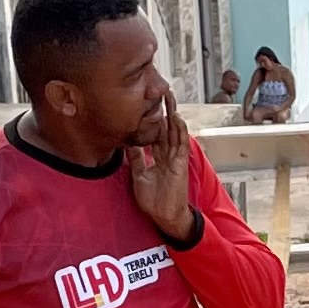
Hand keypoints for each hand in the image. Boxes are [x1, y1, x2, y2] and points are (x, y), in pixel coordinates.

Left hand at [126, 100, 197, 241]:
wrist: (164, 216)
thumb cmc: (154, 200)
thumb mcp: (139, 175)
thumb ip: (136, 159)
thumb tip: (127, 145)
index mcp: (158, 157)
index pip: (155, 133)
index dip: (152, 118)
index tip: (147, 103)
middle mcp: (168, 155)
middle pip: (166, 127)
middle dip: (163, 109)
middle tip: (159, 91)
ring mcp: (175, 158)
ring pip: (174, 131)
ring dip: (172, 113)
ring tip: (169, 96)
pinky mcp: (180, 163)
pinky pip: (180, 143)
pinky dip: (178, 130)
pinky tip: (175, 117)